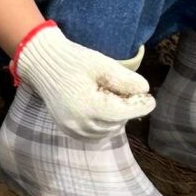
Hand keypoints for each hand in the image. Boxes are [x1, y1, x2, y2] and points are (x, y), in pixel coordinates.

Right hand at [15, 24, 155, 138]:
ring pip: (107, 131)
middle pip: (116, 123)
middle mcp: (79, 123)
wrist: (43, 64)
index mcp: (88, 106)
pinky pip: (94, 135)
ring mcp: (72, 129)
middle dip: (128, 110)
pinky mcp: (68, 130)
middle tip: (132, 94)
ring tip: (115, 99)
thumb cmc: (73, 61)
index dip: (140, 106)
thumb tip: (144, 89)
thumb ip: (124, 78)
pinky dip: (105, 126)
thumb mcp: (102, 64)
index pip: (123, 113)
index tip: (151, 99)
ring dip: (117, 119)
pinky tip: (105, 111)